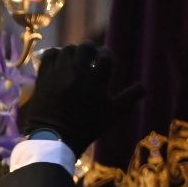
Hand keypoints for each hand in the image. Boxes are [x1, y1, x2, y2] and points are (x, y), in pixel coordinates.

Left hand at [19, 42, 144, 153]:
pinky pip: (49, 54)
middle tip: (89, 57)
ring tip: (74, 62)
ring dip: (73, 53)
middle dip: (90, 50)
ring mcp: (59, 74)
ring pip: (68, 49)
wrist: (54, 139)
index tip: (104, 59)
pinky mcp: (44, 77)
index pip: (105, 56)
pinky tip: (59, 62)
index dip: (107, 54)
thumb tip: (144, 87)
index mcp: (96, 82)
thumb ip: (128, 99)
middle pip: (86, 47)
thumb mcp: (111, 116)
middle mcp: (78, 74)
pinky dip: (55, 54)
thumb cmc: (86, 128)